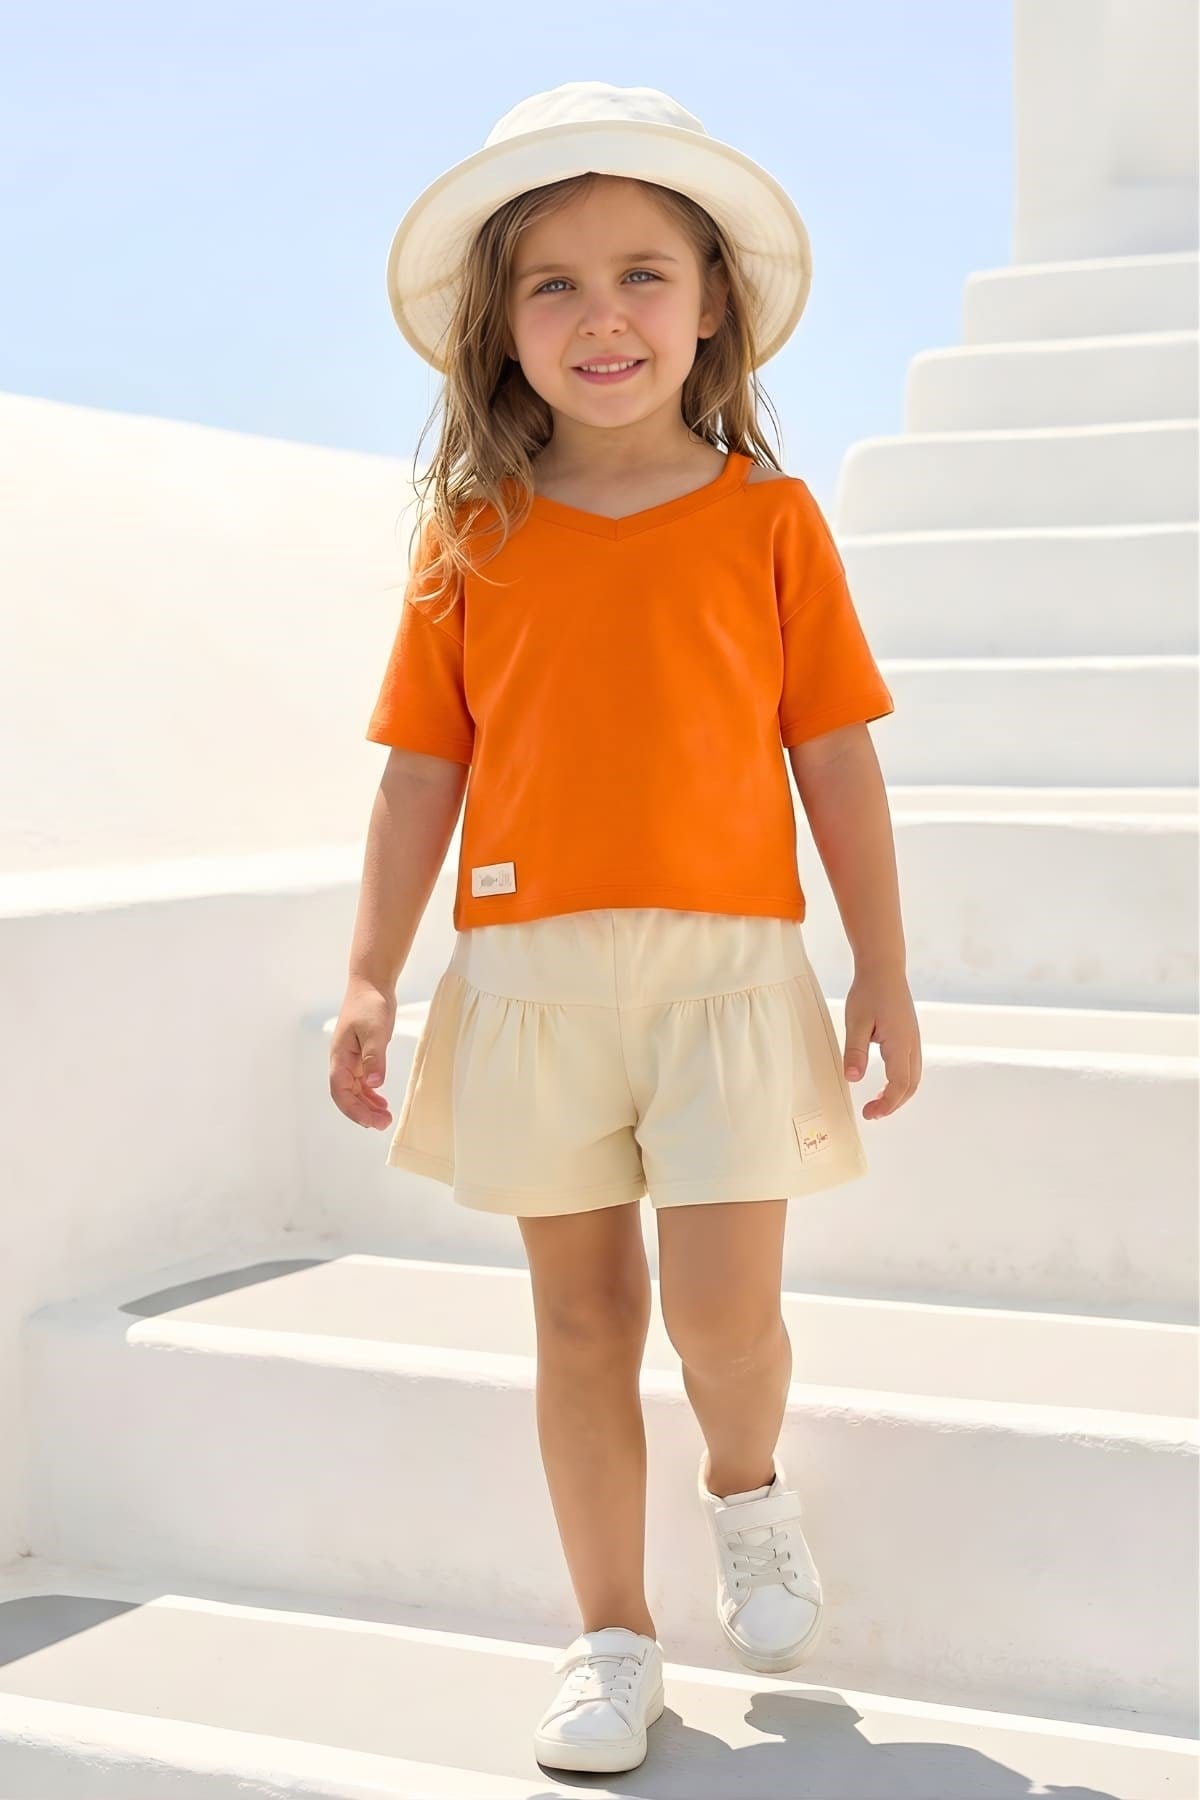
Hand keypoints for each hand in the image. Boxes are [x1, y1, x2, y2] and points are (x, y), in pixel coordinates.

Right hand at [329, 978, 396, 1129]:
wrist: (371, 984)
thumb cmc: (370, 1005)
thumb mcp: (375, 1031)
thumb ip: (374, 1057)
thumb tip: (373, 1083)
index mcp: (339, 1057)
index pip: (341, 1092)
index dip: (355, 1110)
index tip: (373, 1121)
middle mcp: (341, 1061)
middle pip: (346, 1095)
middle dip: (362, 1112)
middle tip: (384, 1123)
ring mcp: (349, 1059)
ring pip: (353, 1090)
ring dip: (366, 1105)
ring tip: (384, 1117)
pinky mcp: (360, 1054)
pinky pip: (360, 1081)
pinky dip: (369, 1093)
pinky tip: (381, 1101)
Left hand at [841, 965, 920, 1119]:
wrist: (884, 969)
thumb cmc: (869, 991)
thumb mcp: (856, 1021)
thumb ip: (855, 1051)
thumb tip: (852, 1079)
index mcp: (900, 1043)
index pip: (900, 1084)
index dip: (887, 1103)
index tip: (869, 1113)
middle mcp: (912, 1044)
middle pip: (911, 1086)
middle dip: (893, 1104)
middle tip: (871, 1112)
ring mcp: (914, 1041)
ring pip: (913, 1078)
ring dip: (898, 1095)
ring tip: (877, 1103)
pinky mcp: (910, 1037)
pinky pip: (910, 1067)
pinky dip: (901, 1082)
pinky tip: (885, 1083)